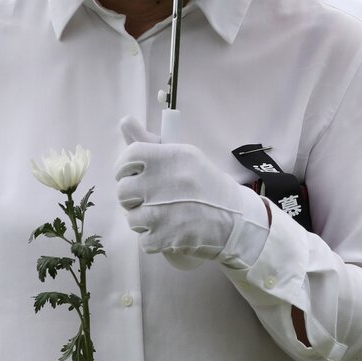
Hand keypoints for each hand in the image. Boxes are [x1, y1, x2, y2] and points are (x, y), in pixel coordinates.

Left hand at [114, 117, 269, 268]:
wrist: (237, 219)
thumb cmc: (207, 185)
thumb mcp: (185, 157)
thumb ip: (150, 143)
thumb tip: (124, 120)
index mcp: (173, 157)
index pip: (130, 155)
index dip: (124, 168)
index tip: (131, 175)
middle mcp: (167, 182)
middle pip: (124, 191)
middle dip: (133, 198)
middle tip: (151, 199)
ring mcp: (165, 212)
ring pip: (131, 218)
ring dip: (143, 221)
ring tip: (164, 217)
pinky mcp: (167, 237)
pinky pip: (144, 240)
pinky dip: (154, 239)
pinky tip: (170, 232)